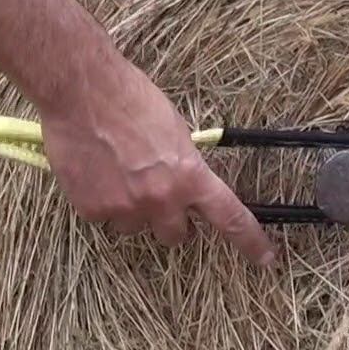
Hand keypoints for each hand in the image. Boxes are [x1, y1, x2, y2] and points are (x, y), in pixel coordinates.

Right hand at [38, 60, 277, 266]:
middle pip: (176, 236)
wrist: (82, 91)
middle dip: (170, 221)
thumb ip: (184, 163)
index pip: (230, 217)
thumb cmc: (130, 98)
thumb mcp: (175, 129)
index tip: (265, 259)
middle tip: (157, 196)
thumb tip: (185, 180)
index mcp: (190, 176)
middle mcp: (161, 199)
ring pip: (135, 227)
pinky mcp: (92, 210)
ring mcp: (125, 208)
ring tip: (117, 173)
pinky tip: (95, 172)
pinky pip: (103, 218)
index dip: (250, 241)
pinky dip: (101, 201)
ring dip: (132, 209)